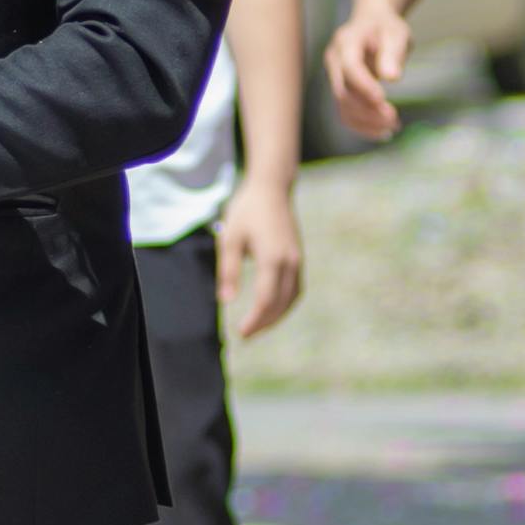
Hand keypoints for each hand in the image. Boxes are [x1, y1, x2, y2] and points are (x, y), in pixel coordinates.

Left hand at [218, 177, 304, 340]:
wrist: (271, 189)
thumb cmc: (246, 211)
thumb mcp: (230, 237)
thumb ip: (228, 270)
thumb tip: (226, 300)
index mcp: (272, 258)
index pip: (267, 299)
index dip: (256, 319)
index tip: (242, 332)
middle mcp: (290, 262)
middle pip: (281, 303)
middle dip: (265, 322)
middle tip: (246, 335)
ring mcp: (297, 260)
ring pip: (292, 299)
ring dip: (277, 316)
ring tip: (258, 326)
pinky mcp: (298, 258)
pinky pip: (296, 289)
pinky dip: (285, 304)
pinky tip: (271, 309)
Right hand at [322, 0, 409, 143]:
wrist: (371, 23)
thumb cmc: (386, 27)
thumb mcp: (396, 33)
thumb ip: (393, 53)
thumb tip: (392, 78)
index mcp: (346, 42)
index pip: (350, 67)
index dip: (364, 85)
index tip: (383, 100)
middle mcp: (334, 60)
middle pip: (344, 91)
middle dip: (368, 110)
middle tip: (394, 120)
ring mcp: (334, 75)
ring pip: (342, 106)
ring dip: (365, 121)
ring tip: (392, 127)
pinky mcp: (340, 88)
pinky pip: (345, 111)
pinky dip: (362, 125)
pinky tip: (382, 132)